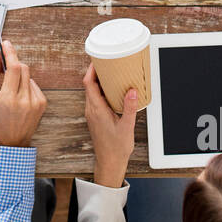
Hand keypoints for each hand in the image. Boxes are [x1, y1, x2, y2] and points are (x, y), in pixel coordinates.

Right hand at [0, 40, 46, 147]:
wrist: (11, 142)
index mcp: (8, 99)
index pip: (13, 67)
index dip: (10, 52)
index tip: (5, 44)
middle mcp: (24, 100)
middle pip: (23, 68)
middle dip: (13, 63)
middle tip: (4, 67)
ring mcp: (35, 101)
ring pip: (28, 76)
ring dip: (18, 76)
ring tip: (10, 90)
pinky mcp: (42, 103)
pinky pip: (33, 85)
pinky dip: (25, 85)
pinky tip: (19, 97)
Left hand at [83, 64, 137, 187]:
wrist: (109, 162)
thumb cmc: (116, 148)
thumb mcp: (127, 126)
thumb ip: (130, 108)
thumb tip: (132, 91)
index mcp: (96, 110)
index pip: (89, 84)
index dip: (91, 69)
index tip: (98, 59)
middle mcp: (91, 110)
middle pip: (89, 85)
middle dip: (96, 71)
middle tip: (108, 61)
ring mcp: (92, 113)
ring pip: (92, 91)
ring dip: (99, 81)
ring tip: (112, 72)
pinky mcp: (96, 117)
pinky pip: (96, 98)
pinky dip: (102, 90)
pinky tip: (114, 90)